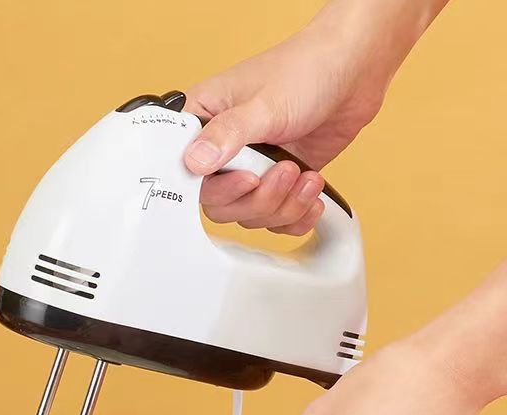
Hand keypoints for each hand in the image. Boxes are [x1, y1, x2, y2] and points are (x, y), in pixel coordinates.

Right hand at [184, 0, 447, 233]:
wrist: (353, 71)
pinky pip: (275, 219)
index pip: (187, 173)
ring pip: (250, 215)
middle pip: (221, 205)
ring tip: (305, 176)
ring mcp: (249, 169)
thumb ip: (227, 134)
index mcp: (203, 122)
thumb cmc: (305, 70)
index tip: (247, 177)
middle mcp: (221, 150)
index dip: (216, 187)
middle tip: (286, 171)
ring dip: (283, 205)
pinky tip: (311, 192)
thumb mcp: (264, 104)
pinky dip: (296, 215)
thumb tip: (194, 162)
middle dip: (259, 198)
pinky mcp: (276, 183)